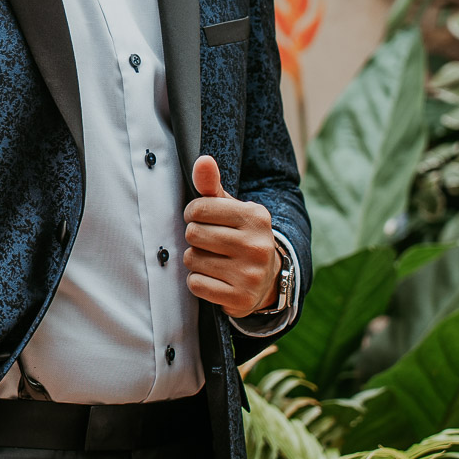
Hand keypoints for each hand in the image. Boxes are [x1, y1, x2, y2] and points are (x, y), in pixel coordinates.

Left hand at [183, 154, 279, 317]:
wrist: (266, 280)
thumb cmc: (240, 236)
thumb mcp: (230, 209)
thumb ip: (212, 185)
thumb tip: (203, 160)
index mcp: (255, 217)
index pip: (199, 208)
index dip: (192, 214)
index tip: (201, 219)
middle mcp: (257, 245)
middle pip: (193, 234)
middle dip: (194, 238)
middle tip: (208, 242)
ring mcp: (250, 274)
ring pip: (192, 260)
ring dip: (196, 260)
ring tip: (213, 260)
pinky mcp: (240, 298)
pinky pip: (196, 284)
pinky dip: (198, 281)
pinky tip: (214, 278)